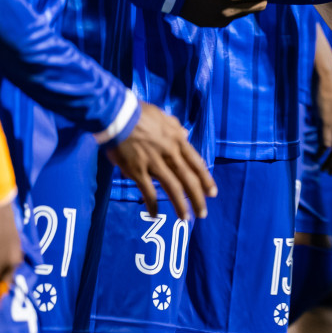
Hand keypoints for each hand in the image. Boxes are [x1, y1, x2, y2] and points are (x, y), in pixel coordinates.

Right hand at [104, 102, 217, 220]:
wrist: (119, 115)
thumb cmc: (140, 114)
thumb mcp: (164, 117)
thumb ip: (176, 128)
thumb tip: (185, 134)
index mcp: (178, 140)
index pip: (197, 164)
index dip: (206, 180)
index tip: (212, 193)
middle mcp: (170, 153)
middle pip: (188, 179)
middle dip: (198, 198)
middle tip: (203, 213)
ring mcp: (154, 163)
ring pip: (172, 188)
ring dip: (180, 205)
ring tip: (186, 218)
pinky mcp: (137, 170)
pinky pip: (147, 191)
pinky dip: (152, 204)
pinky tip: (155, 215)